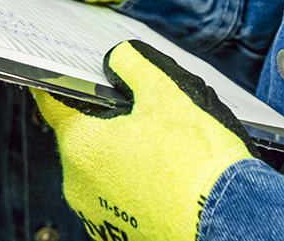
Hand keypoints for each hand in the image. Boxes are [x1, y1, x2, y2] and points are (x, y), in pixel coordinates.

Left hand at [36, 40, 255, 240]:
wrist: (232, 223)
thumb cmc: (199, 163)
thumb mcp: (166, 91)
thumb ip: (130, 63)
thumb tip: (116, 60)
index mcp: (81, 146)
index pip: (52, 101)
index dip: (63, 81)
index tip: (72, 73)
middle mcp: (78, 186)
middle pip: (82, 137)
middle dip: (106, 122)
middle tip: (145, 115)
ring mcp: (98, 217)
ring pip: (101, 170)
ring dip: (122, 156)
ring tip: (165, 153)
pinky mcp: (119, 237)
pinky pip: (118, 200)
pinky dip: (134, 187)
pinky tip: (166, 181)